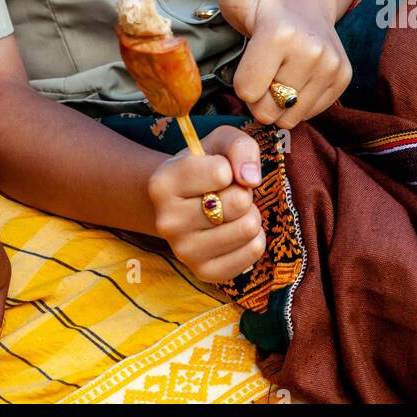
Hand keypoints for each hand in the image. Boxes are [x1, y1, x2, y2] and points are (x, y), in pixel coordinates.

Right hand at [148, 126, 265, 282]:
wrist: (184, 205)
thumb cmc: (205, 167)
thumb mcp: (219, 143)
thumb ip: (239, 146)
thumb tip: (251, 178)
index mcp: (162, 184)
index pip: (221, 172)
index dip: (229, 167)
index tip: (218, 171)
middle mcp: (167, 221)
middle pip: (238, 202)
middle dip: (243, 192)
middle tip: (228, 192)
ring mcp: (184, 251)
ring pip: (248, 228)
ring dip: (250, 214)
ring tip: (232, 211)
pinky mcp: (205, 272)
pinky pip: (254, 250)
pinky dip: (254, 237)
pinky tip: (235, 230)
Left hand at [218, 0, 351, 126]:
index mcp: (279, 32)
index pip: (246, 91)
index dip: (241, 79)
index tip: (248, 55)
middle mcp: (311, 50)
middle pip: (267, 106)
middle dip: (260, 92)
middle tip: (264, 62)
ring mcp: (332, 64)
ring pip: (289, 113)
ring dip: (278, 98)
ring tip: (280, 65)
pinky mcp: (344, 77)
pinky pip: (310, 112)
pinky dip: (299, 100)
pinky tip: (296, 71)